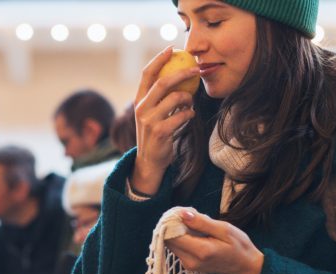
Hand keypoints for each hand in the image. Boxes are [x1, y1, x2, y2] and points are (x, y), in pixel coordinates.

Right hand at [132, 46, 199, 195]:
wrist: (150, 161)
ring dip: (189, 98)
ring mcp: (150, 120)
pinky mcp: (161, 132)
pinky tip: (189, 115)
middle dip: (182, 73)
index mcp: (138, 100)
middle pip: (163, 82)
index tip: (172, 48)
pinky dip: (190, 113)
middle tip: (196, 68)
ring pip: (176, 99)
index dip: (159, 59)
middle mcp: (141, 108)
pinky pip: (182, 115)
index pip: (146, 73)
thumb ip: (160, 97)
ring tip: (190, 102)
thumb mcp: (152, 113)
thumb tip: (179, 76)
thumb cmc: (155, 133)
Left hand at [164, 209, 264, 273]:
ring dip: (178, 232)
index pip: (172, 235)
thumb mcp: (224, 229)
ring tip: (195, 225)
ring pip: (172, 244)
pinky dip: (183, 238)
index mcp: (200, 251)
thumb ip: (201, 222)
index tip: (181, 212)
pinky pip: (178, 248)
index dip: (172, 221)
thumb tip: (182, 214)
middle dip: (174, 226)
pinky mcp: (188, 265)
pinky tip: (196, 234)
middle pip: (169, 240)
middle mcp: (190, 261)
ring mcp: (188, 265)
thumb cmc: (239, 246)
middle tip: (189, 217)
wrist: (245, 267)